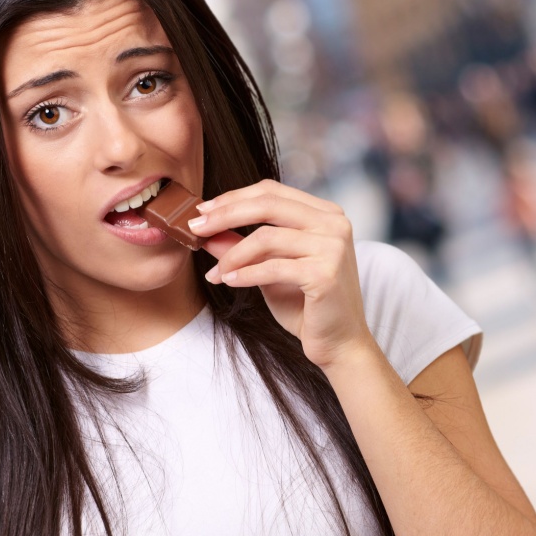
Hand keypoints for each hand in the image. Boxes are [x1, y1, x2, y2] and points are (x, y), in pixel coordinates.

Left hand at [190, 179, 374, 370]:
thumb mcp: (270, 270)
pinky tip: (229, 281)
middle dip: (225, 214)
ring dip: (232, 255)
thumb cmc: (307, 306)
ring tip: (214, 272)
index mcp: (325, 214)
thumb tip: (207, 232)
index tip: (203, 210)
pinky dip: (245, 274)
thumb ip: (244, 247)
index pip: (272, 191)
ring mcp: (333, 247)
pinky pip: (272, 267)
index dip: (234, 197)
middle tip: (195, 227)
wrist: (339, 343)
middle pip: (268, 205)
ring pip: (266, 237)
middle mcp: (334, 223)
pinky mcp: (326, 273)